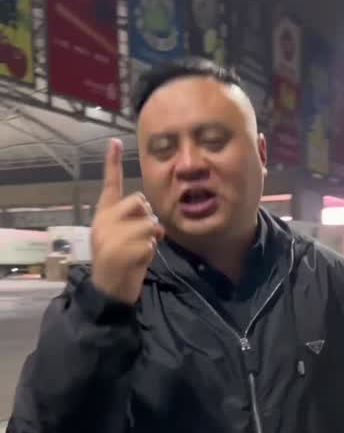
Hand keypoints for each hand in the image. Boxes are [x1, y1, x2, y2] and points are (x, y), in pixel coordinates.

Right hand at [91, 138, 163, 303]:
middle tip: (142, 235)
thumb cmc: (118, 264)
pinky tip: (138, 261)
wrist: (109, 291)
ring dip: (152, 237)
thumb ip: (130, 222)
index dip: (112, 163)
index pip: (110, 186)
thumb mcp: (119, 238)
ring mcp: (114, 235)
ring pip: (150, 222)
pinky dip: (151, 251)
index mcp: (102, 216)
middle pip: (140, 201)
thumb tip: (153, 219)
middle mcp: (105, 221)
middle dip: (147, 217)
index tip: (115, 141)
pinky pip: (152, 240)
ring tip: (138, 251)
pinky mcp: (126, 249)